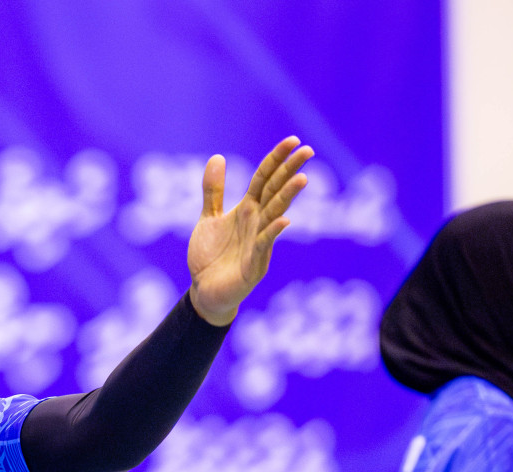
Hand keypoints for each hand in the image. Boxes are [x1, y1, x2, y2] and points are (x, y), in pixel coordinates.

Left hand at [186, 136, 313, 325]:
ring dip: (287, 197)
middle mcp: (257, 222)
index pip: (265, 179)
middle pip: (275, 192)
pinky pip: (264, 246)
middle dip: (290, 171)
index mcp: (247, 210)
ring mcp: (258, 242)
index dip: (276, 159)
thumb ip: (214, 191)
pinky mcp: (254, 264)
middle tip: (308, 150)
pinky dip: (272, 233)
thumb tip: (218, 157)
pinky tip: (282, 221)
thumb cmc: (211, 256)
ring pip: (275, 215)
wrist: (204, 291)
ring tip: (302, 179)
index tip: (293, 140)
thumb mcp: (208, 219)